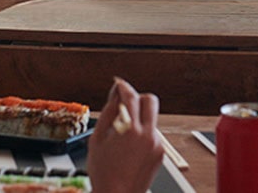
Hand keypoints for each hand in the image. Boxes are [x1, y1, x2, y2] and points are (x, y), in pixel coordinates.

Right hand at [88, 78, 165, 192]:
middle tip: (127, 105)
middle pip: (151, 101)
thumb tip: (115, 95)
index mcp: (130, 130)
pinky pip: (153, 135)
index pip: (131, 97)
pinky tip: (130, 149)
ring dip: (139, 120)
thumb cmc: (103, 172)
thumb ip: (108, 113)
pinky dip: (143, 135)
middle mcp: (147, 135)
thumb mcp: (97, 139)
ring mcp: (156, 144)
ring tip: (123, 137)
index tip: (119, 85)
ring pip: (151, 119)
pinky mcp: (161, 153)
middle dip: (139, 98)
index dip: (123, 87)